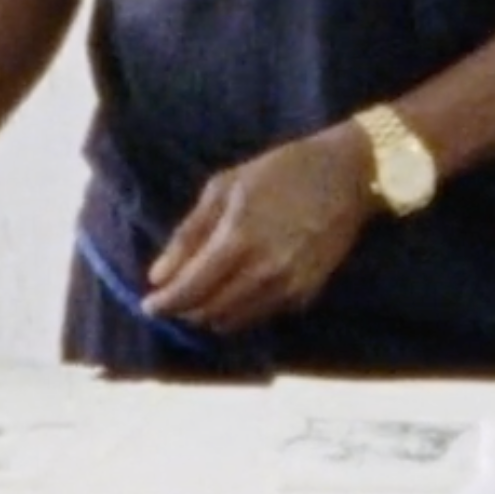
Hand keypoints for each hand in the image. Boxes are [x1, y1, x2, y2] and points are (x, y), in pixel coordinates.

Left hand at [142, 125, 374, 333]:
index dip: (164, 303)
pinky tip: (237, 289)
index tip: (148, 305)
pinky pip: (262, 315)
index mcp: (238, 240)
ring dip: (211, 314)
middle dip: (184, 310)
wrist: (346, 176)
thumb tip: (158, 276)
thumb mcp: (225, 187)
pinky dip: (241, 310)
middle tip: (172, 297)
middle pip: (209, 313)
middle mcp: (263, 273)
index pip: (190, 290)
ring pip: (234, 322)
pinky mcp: (306, 294)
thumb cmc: (280, 172)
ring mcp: (288, 288)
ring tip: (201, 294)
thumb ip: (189, 234)